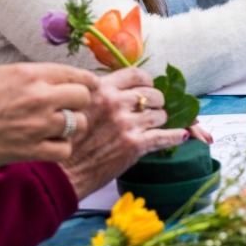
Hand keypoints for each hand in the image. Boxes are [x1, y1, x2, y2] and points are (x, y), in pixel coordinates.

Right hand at [0, 63, 98, 175]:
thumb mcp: (2, 74)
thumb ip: (33, 76)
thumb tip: (57, 80)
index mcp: (30, 74)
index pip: (75, 74)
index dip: (87, 82)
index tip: (90, 86)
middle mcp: (39, 97)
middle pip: (83, 98)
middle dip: (80, 103)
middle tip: (71, 109)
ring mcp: (38, 125)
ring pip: (79, 124)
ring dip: (72, 127)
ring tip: (58, 128)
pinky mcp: (32, 150)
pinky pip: (65, 149)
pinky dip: (61, 148)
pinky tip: (50, 144)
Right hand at [60, 67, 179, 200]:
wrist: (63, 171)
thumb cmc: (66, 140)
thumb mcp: (77, 105)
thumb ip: (98, 94)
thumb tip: (120, 90)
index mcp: (101, 89)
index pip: (135, 74)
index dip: (146, 81)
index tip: (147, 86)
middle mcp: (116, 103)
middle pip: (152, 93)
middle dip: (156, 101)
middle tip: (153, 108)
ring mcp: (127, 124)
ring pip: (160, 114)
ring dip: (161, 119)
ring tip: (156, 124)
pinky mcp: (135, 145)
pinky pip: (164, 136)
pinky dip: (176, 136)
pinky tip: (182, 136)